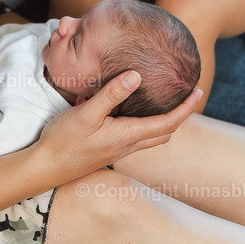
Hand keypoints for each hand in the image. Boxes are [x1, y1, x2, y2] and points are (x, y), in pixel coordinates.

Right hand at [34, 70, 203, 182]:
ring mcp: (118, 150)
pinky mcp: (108, 150)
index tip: (198, 90)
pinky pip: (136, 137)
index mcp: (128, 135)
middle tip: (186, 96)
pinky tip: (129, 111)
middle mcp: (128, 145)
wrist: (46, 167)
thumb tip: (136, 76)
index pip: (168, 122)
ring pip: (151, 137)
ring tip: (165, 102)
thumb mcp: (86, 113)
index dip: (186, 107)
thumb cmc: (64, 140)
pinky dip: (144, 124)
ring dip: (163, 122)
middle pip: (165, 132)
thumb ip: (111, 94)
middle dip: (180, 115)